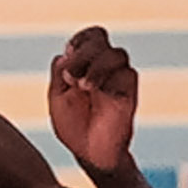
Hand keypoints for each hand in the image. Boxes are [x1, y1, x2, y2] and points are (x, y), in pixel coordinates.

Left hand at [44, 23, 139, 176]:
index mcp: (85, 63)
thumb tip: (64, 52)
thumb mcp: (57, 95)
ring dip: (95, 65)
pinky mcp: (130, 91)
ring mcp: (118, 77)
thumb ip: (60, 72)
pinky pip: (126, 73)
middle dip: (82, 53)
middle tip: (69, 76)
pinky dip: (107, 78)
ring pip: (116, 53)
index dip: (78, 40)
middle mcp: (104, 65)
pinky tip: (93, 91)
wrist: (89, 151)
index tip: (65, 58)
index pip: (88, 36)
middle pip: (100, 38)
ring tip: (81, 85)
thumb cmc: (72, 124)